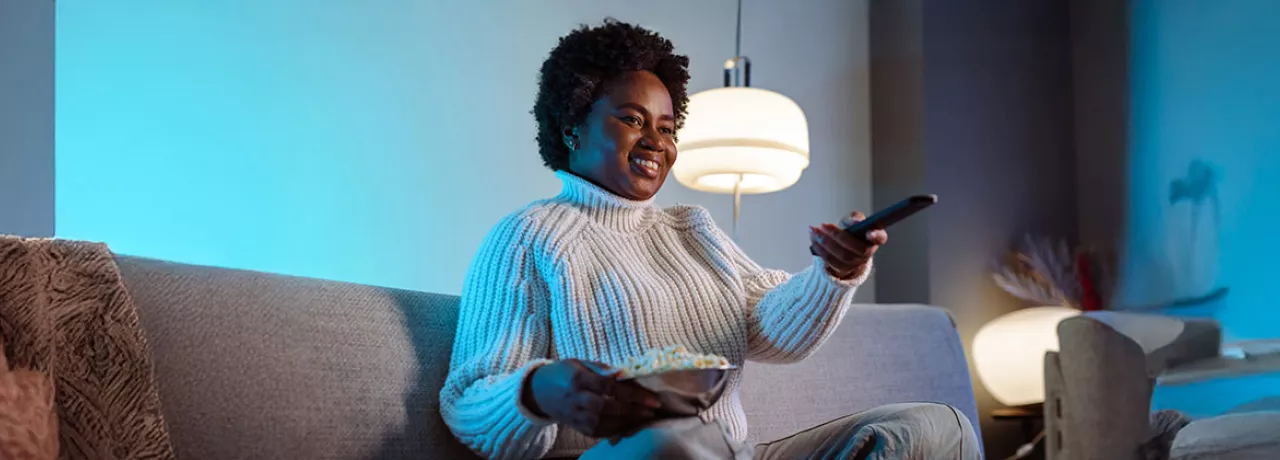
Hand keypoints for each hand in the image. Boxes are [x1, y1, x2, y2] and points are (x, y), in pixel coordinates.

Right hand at [522, 359, 661, 437]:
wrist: (539, 391)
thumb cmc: (564, 372)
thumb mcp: (580, 362)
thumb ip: (602, 369)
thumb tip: (626, 373)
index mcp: (578, 379)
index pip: (608, 387)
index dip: (632, 393)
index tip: (652, 397)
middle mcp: (576, 399)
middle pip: (607, 408)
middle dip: (632, 410)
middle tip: (653, 410)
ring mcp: (575, 416)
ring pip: (603, 424)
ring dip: (627, 422)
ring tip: (645, 418)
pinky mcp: (576, 427)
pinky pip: (598, 432)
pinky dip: (616, 430)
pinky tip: (630, 425)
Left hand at [810, 211, 887, 279]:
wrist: (843, 249)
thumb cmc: (850, 233)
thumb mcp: (853, 222)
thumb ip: (855, 219)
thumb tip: (856, 221)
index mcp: (874, 238)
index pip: (880, 237)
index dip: (877, 236)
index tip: (870, 232)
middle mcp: (867, 253)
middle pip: (855, 248)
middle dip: (837, 236)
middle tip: (823, 225)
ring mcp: (856, 264)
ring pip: (841, 256)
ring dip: (825, 243)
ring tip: (814, 231)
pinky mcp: (842, 270)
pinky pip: (831, 262)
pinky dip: (820, 250)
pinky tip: (814, 239)